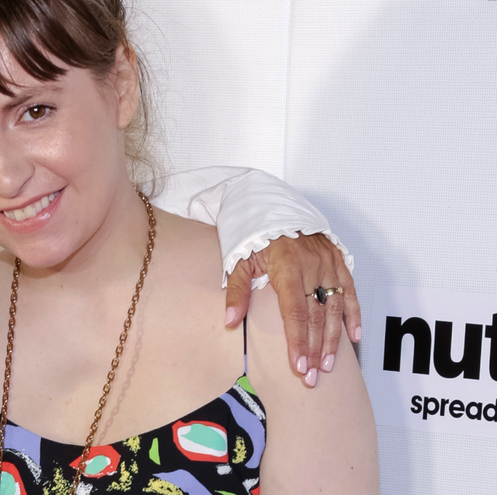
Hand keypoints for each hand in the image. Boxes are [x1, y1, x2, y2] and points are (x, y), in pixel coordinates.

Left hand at [224, 233, 360, 387]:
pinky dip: (353, 315)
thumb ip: (237, 292)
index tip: (299, 366)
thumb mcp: (239, 260)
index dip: (298, 341)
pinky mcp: (339, 261)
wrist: (273, 207)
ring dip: (333, 339)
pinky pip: (350, 291)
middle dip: (315, 349)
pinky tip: (354, 338)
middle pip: (316, 316)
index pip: (295, 312)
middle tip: (313, 377)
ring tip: (328, 365)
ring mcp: (328, 264)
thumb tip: (230, 322)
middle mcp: (312, 267)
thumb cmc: (255, 237)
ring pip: (334, 308)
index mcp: (286, 267)